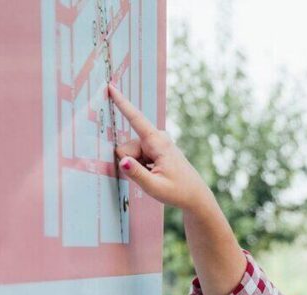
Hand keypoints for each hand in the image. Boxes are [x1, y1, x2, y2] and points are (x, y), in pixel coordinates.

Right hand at [107, 83, 212, 212]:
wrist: (195, 196)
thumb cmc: (178, 192)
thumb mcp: (155, 187)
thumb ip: (136, 173)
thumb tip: (122, 160)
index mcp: (158, 142)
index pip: (135, 119)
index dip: (121, 102)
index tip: (110, 86)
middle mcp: (157, 138)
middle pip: (125, 148)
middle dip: (130, 163)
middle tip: (150, 177)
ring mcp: (155, 143)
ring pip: (129, 154)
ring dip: (136, 167)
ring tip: (155, 176)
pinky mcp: (154, 149)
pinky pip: (136, 157)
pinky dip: (140, 167)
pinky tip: (155, 174)